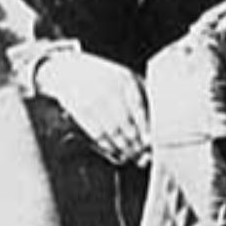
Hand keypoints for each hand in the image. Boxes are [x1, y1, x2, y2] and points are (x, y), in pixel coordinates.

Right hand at [34, 51, 149, 165]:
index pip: (139, 107)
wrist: (68, 70)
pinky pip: (96, 132)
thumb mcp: (125, 76)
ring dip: (123, 146)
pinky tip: (114, 150)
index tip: (150, 140)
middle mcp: (109, 89)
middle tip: (143, 153)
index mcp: (125, 80)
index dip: (145, 127)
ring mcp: (93, 100)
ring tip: (131, 155)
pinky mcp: (79, 110)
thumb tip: (157, 116)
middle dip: (135, 141)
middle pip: (126, 122)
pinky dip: (106, 144)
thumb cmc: (105, 75)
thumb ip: (142, 91)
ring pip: (111, 130)